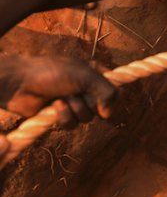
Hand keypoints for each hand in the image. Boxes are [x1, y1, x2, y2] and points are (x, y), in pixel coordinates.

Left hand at [0, 56, 116, 128]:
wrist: (20, 83)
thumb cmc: (53, 72)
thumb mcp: (86, 76)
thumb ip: (106, 92)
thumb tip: (110, 114)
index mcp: (95, 75)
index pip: (115, 89)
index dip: (114, 98)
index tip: (108, 100)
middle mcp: (86, 89)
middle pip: (102, 107)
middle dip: (89, 104)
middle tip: (77, 93)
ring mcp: (73, 103)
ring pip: (86, 118)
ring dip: (74, 110)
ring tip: (61, 99)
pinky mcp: (60, 115)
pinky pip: (71, 124)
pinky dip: (62, 116)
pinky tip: (53, 106)